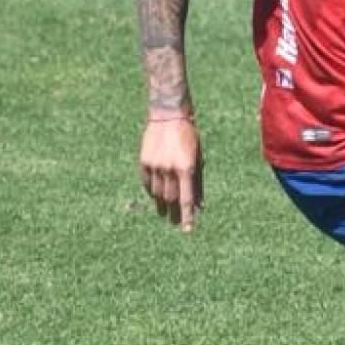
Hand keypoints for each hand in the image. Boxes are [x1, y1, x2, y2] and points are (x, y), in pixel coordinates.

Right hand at [139, 116, 202, 230]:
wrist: (168, 115)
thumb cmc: (189, 135)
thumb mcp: (198, 157)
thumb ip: (198, 181)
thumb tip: (200, 203)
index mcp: (186, 167)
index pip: (186, 198)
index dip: (187, 215)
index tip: (187, 229)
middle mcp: (170, 168)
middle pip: (170, 199)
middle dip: (174, 213)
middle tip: (175, 222)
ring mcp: (155, 165)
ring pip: (157, 194)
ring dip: (162, 205)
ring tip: (165, 212)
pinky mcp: (144, 162)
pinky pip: (148, 183)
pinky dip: (152, 192)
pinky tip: (156, 196)